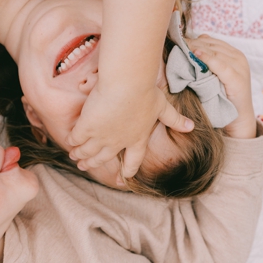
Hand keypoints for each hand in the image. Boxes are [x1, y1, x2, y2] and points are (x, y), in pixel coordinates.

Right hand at [67, 80, 193, 178]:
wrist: (126, 85)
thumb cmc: (146, 92)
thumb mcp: (162, 107)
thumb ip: (175, 119)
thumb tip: (192, 127)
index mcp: (137, 139)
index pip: (133, 161)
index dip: (128, 170)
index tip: (124, 177)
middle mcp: (119, 142)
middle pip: (104, 158)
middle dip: (94, 163)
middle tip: (86, 166)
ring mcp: (101, 137)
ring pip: (88, 151)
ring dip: (82, 155)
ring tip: (76, 157)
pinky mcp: (87, 128)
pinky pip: (77, 139)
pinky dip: (73, 142)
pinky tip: (70, 143)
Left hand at [189, 35, 256, 138]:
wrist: (238, 119)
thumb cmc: (223, 98)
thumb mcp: (215, 76)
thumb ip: (208, 62)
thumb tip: (192, 47)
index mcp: (234, 55)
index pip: (212, 42)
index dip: (195, 40)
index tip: (179, 41)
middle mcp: (239, 58)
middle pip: (212, 45)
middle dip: (194, 43)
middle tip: (178, 43)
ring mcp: (240, 67)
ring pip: (215, 52)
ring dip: (198, 48)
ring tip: (183, 47)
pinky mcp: (238, 78)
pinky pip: (221, 65)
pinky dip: (208, 59)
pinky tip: (196, 55)